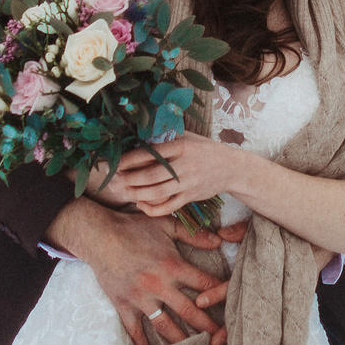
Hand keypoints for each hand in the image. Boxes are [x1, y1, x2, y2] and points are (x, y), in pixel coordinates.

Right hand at [45, 199, 229, 344]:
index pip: (204, 284)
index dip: (220, 295)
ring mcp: (141, 299)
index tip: (234, 306)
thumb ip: (193, 234)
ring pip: (166, 326)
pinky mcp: (124, 307)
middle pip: (189, 311)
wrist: (98, 235)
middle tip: (224, 341)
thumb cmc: (133, 228)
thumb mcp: (165, 225)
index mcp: (172, 265)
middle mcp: (159, 285)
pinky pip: (135, 332)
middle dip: (208, 326)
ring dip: (183, 340)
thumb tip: (219, 241)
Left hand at [110, 133, 243, 221]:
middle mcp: (185, 165)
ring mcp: (188, 183)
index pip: (151, 153)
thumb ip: (166, 136)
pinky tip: (140, 204)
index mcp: (182, 146)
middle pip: (151, 175)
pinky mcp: (191, 197)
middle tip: (113, 181)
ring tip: (121, 192)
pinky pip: (168, 207)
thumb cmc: (204, 149)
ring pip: (157, 193)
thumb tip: (138, 135)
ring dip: (136, 193)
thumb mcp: (188, 137)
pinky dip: (152, 209)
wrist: (231, 168)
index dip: (129, 159)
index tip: (114, 163)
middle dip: (128, 179)